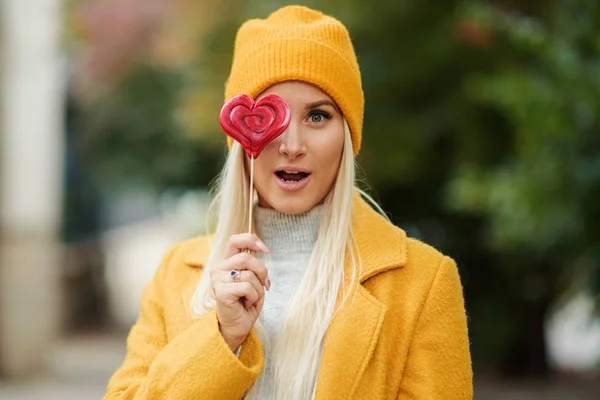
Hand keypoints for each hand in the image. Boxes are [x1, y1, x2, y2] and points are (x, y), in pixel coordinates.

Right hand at [210, 233, 269, 351]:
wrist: (238, 326)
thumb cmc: (246, 303)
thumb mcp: (254, 279)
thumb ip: (254, 265)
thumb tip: (263, 250)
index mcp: (227, 262)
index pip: (236, 240)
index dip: (252, 240)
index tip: (265, 250)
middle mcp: (219, 268)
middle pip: (246, 257)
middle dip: (262, 271)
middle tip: (265, 284)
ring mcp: (217, 279)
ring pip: (248, 274)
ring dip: (258, 289)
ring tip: (251, 298)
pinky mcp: (220, 291)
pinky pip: (246, 287)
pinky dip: (253, 297)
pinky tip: (246, 304)